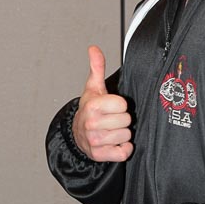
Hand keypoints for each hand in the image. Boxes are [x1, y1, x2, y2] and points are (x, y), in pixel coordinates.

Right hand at [72, 46, 133, 161]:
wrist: (78, 133)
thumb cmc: (90, 109)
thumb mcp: (93, 87)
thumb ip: (97, 67)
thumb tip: (94, 48)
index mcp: (92, 106)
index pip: (123, 105)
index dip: (120, 105)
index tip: (111, 106)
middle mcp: (92, 124)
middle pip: (126, 121)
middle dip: (121, 120)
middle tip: (111, 119)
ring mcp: (95, 141)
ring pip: (126, 136)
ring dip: (122, 134)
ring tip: (111, 130)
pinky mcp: (99, 155)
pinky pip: (123, 153)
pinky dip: (122, 149)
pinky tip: (114, 143)